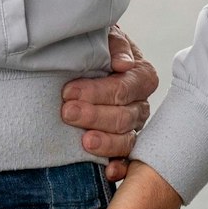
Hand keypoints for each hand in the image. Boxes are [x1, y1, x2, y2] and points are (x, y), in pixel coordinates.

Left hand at [60, 25, 156, 180]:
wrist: (86, 58)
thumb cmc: (96, 47)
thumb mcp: (105, 36)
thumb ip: (115, 45)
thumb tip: (124, 64)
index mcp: (140, 76)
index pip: (126, 88)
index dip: (98, 91)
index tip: (69, 91)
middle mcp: (140, 104)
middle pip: (125, 116)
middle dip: (94, 115)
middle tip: (66, 112)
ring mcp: (133, 127)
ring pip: (127, 140)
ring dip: (106, 143)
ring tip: (84, 142)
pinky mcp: (123, 144)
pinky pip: (127, 161)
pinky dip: (120, 167)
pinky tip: (107, 172)